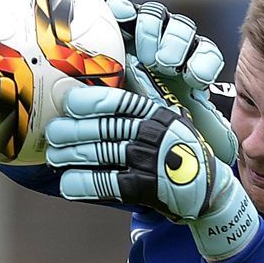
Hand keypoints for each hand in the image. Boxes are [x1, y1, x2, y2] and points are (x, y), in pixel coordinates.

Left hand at [48, 86, 257, 260]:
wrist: (210, 191)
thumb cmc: (182, 152)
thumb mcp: (171, 120)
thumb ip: (147, 101)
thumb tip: (124, 70)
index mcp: (157, 114)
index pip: (118, 103)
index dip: (89, 102)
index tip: (68, 104)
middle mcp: (153, 134)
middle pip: (103, 128)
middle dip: (72, 131)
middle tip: (53, 134)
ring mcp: (150, 162)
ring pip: (101, 153)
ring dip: (72, 155)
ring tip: (56, 157)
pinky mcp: (146, 189)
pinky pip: (108, 183)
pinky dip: (84, 184)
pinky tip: (67, 184)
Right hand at [108, 0, 237, 165]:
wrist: (112, 119)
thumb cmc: (146, 125)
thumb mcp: (178, 130)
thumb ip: (201, 135)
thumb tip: (227, 152)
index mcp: (188, 69)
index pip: (206, 56)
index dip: (203, 63)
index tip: (194, 79)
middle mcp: (168, 49)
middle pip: (182, 32)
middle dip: (177, 46)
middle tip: (165, 63)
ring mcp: (142, 35)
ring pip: (156, 18)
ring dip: (153, 32)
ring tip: (145, 53)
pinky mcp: (117, 28)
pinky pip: (124, 11)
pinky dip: (123, 12)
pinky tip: (120, 19)